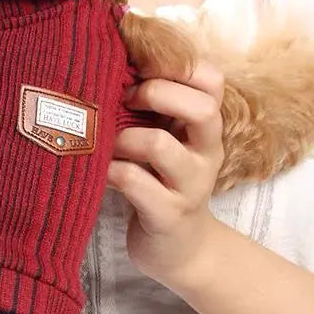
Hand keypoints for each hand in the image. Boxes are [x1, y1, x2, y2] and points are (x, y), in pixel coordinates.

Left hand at [108, 62, 225, 292]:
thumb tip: (113, 62)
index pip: (212, 80)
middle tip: (124, 100)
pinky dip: (110, 170)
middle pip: (202, 106)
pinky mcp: (166, 215)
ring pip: (160, 145)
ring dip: (124, 137)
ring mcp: (189, 187)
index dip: (177, 65)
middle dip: (155, 93)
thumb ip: (155, 109)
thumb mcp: (169, 142)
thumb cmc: (162, 185)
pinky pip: (134, 182)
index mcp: (206, 129)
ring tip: (107, 143)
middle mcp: (206, 154)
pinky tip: (100, 171)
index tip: (140, 67)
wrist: (180, 251)